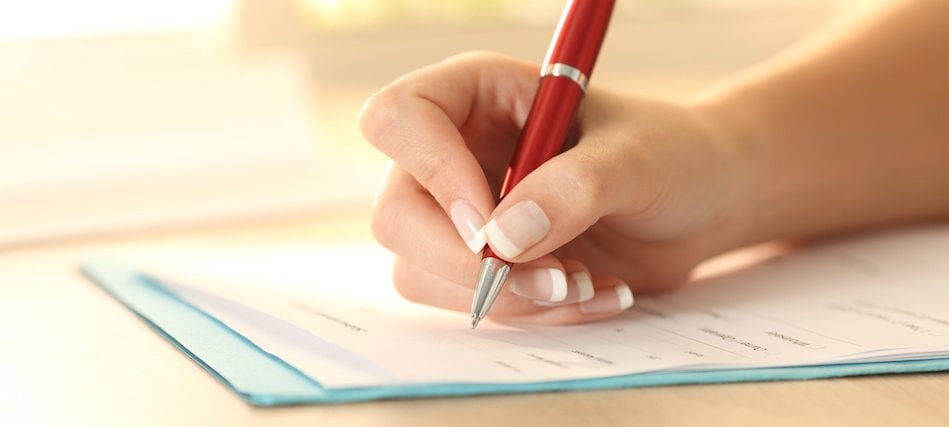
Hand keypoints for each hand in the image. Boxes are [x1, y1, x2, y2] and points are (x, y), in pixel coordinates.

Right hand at [360, 52, 751, 324]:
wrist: (701, 204)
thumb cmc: (672, 155)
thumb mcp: (637, 159)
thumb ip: (574, 189)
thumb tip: (503, 240)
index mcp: (480, 96)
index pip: (401, 119)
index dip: (434, 173)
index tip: (492, 226)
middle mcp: (457, 153)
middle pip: (397, 215)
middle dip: (469, 265)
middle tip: (552, 280)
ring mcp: (463, 214)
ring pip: (420, 271)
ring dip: (507, 298)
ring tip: (585, 284)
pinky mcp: (484, 263)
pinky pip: (467, 305)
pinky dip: (529, 315)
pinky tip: (590, 294)